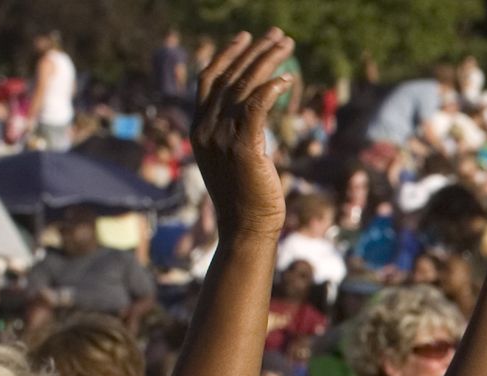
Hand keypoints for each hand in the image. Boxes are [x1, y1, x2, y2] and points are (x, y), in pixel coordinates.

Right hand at [191, 29, 293, 237]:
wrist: (246, 228)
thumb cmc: (247, 198)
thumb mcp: (234, 159)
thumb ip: (236, 133)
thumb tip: (252, 114)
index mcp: (199, 129)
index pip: (209, 80)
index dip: (226, 55)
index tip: (246, 38)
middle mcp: (206, 129)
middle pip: (229, 77)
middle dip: (254, 52)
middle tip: (278, 35)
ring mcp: (222, 138)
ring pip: (244, 87)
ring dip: (267, 62)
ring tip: (287, 46)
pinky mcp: (244, 148)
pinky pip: (256, 108)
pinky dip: (270, 89)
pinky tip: (286, 78)